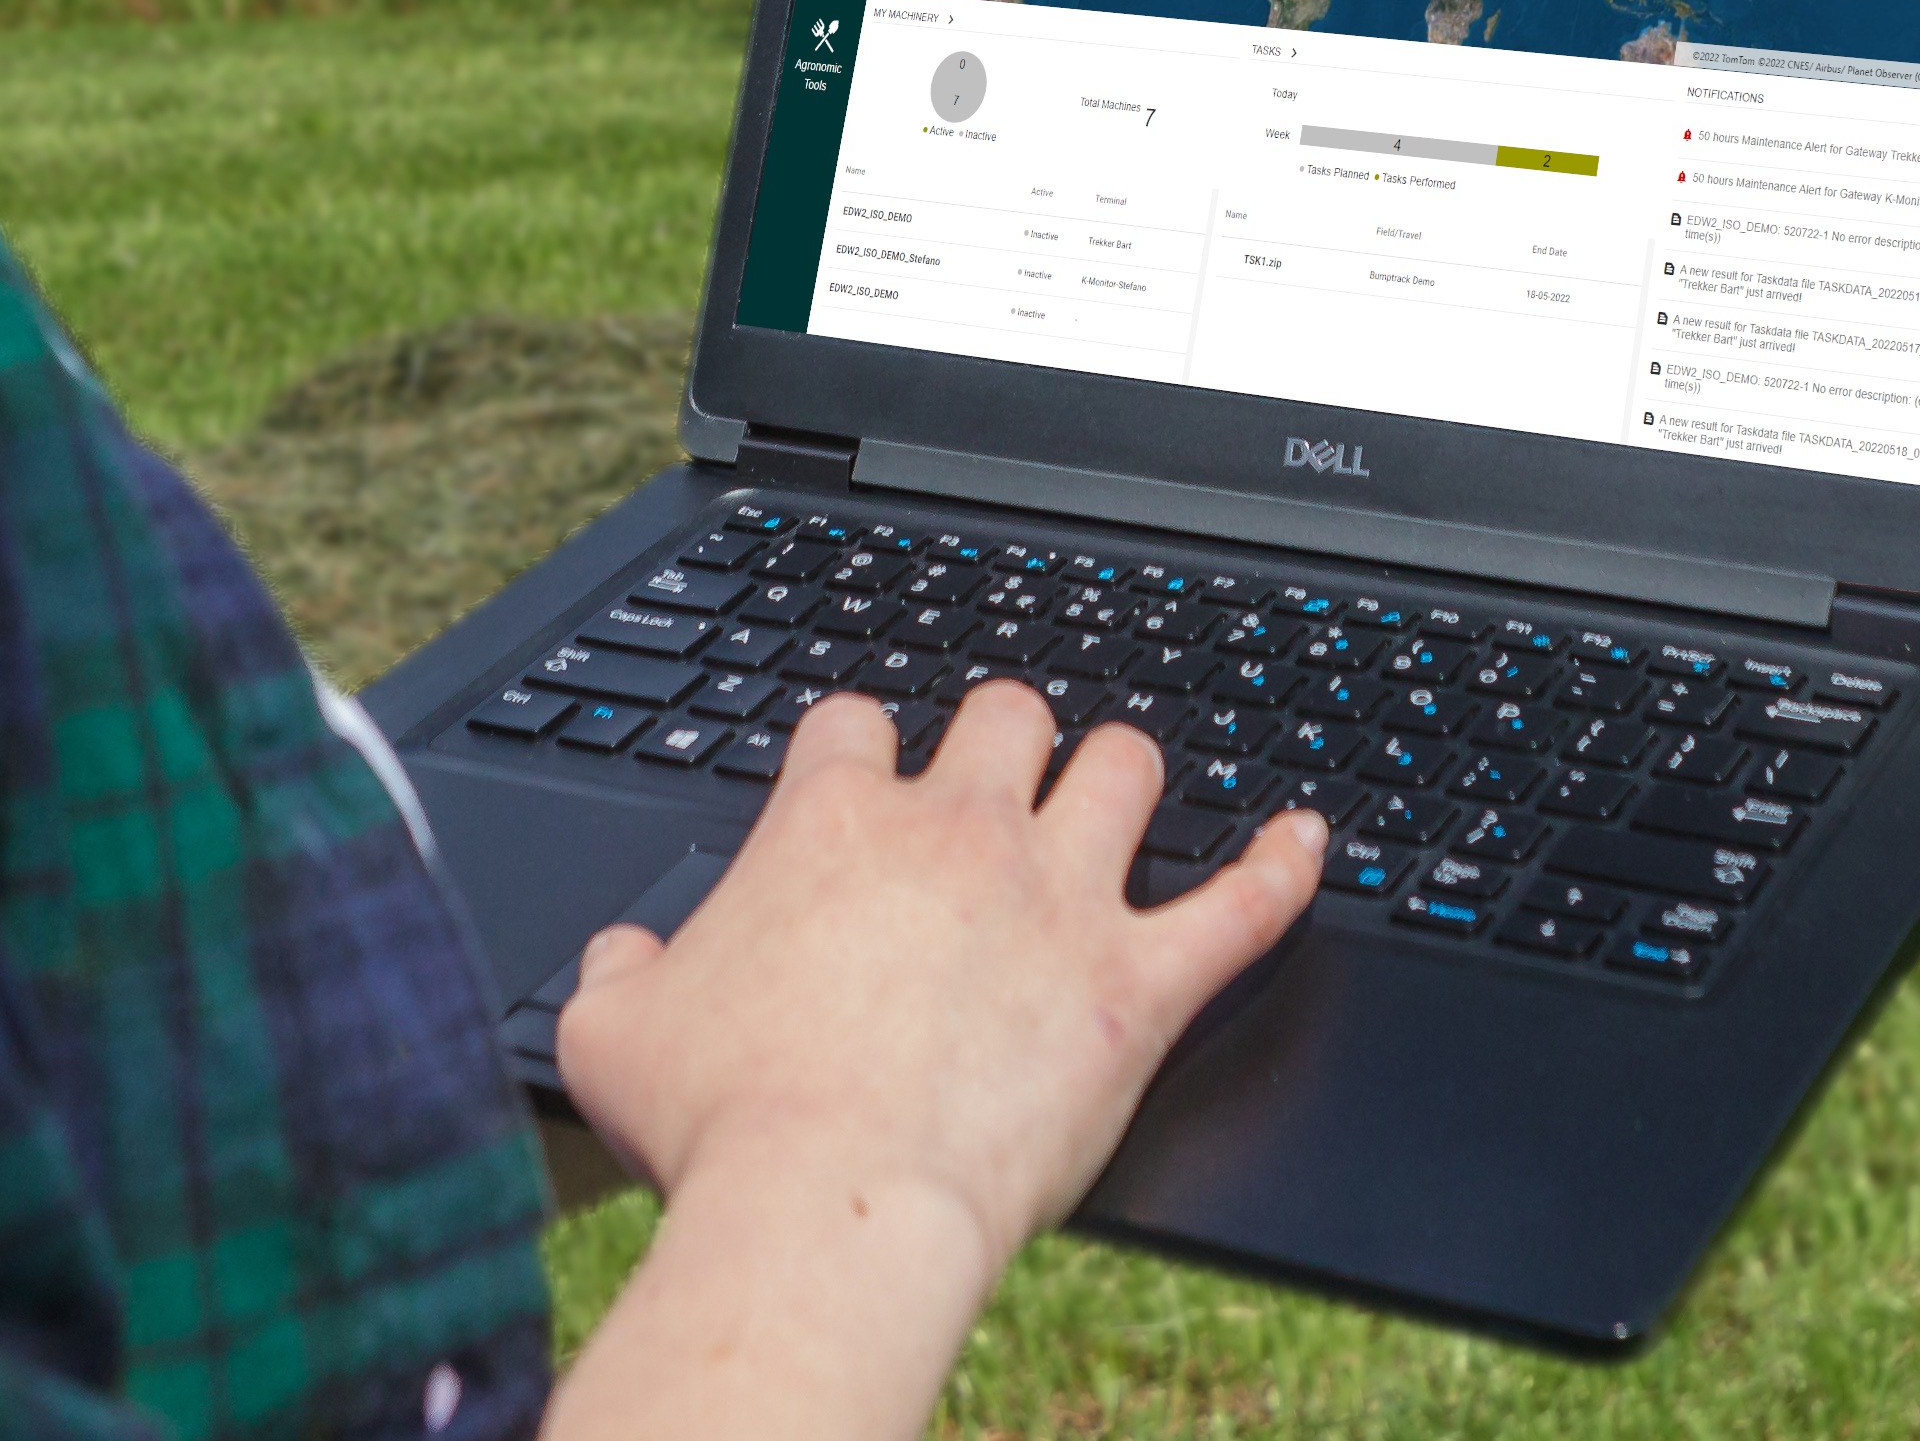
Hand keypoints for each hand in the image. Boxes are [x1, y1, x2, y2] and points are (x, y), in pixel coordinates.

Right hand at [540, 688, 1320, 1439]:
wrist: (827, 1206)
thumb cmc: (720, 1128)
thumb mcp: (611, 1034)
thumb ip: (616, 972)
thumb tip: (619, 957)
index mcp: (832, 821)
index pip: (857, 722)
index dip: (862, 746)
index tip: (863, 778)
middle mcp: (956, 831)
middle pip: (1006, 712)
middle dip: (1007, 735)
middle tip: (1002, 780)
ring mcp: (1058, 897)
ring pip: (1123, 768)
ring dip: (1123, 776)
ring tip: (1121, 793)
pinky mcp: (1137, 983)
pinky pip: (1242, 904)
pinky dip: (1285, 867)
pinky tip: (1308, 838)